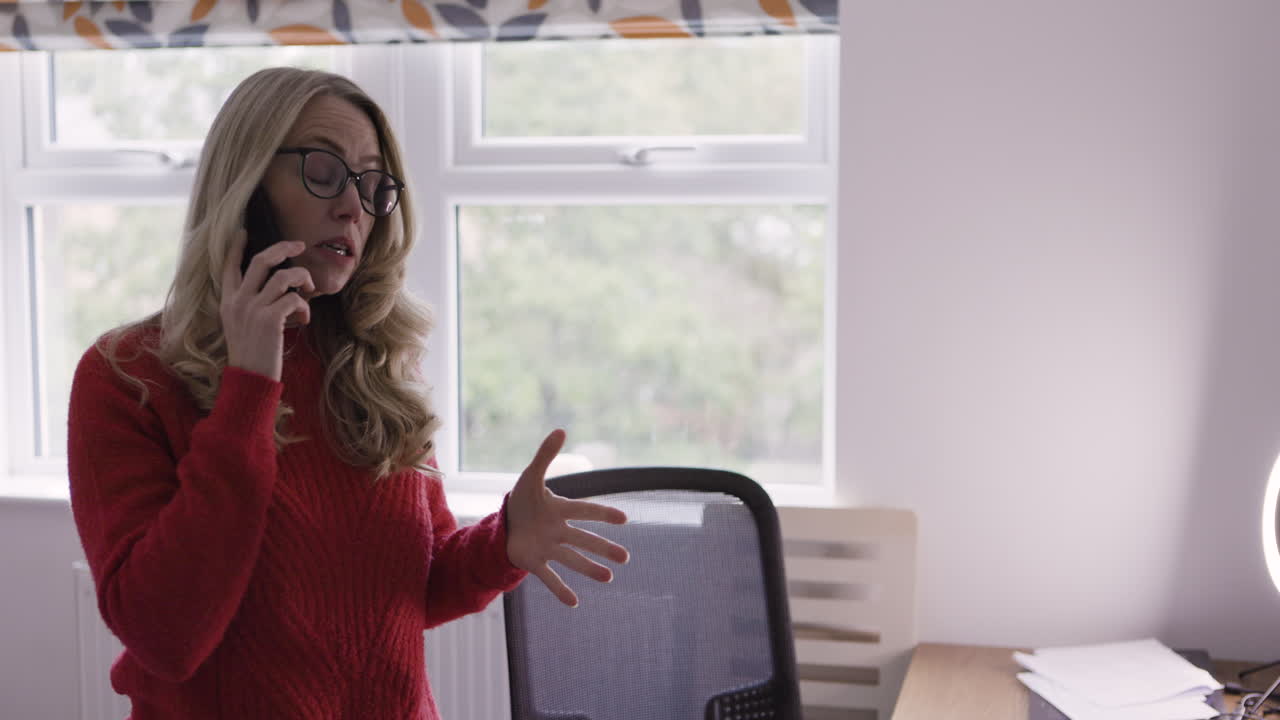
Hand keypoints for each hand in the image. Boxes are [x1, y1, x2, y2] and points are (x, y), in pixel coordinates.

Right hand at [220, 230, 314, 381]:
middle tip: (300, 245)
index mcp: (228, 302)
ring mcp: (253, 309)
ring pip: (283, 276)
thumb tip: (279, 288)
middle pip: (261, 260)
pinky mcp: (269, 320)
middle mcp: (238, 301)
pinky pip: (294, 299)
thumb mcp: (241, 325)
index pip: (229, 267)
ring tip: (309, 291)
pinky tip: (304, 319)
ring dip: (302, 279)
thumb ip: (251, 305)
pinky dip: (304, 307)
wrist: (250, 379)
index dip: (236, 247)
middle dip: (284, 248)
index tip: (244, 232)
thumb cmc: (252, 354)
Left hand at [506, 429, 629, 606]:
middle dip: (603, 548)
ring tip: (609, 578)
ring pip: (571, 559)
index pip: (584, 510)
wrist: (505, 524)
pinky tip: (574, 603)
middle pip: (583, 539)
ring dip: (588, 569)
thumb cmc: (523, 500)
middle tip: (625, 557)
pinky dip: (560, 590)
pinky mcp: (534, 563)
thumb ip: (545, 455)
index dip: (602, 513)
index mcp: (559, 510)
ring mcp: (548, 548)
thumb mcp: (530, 476)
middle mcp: (558, 531)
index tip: (623, 518)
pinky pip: (549, 577)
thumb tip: (561, 430)